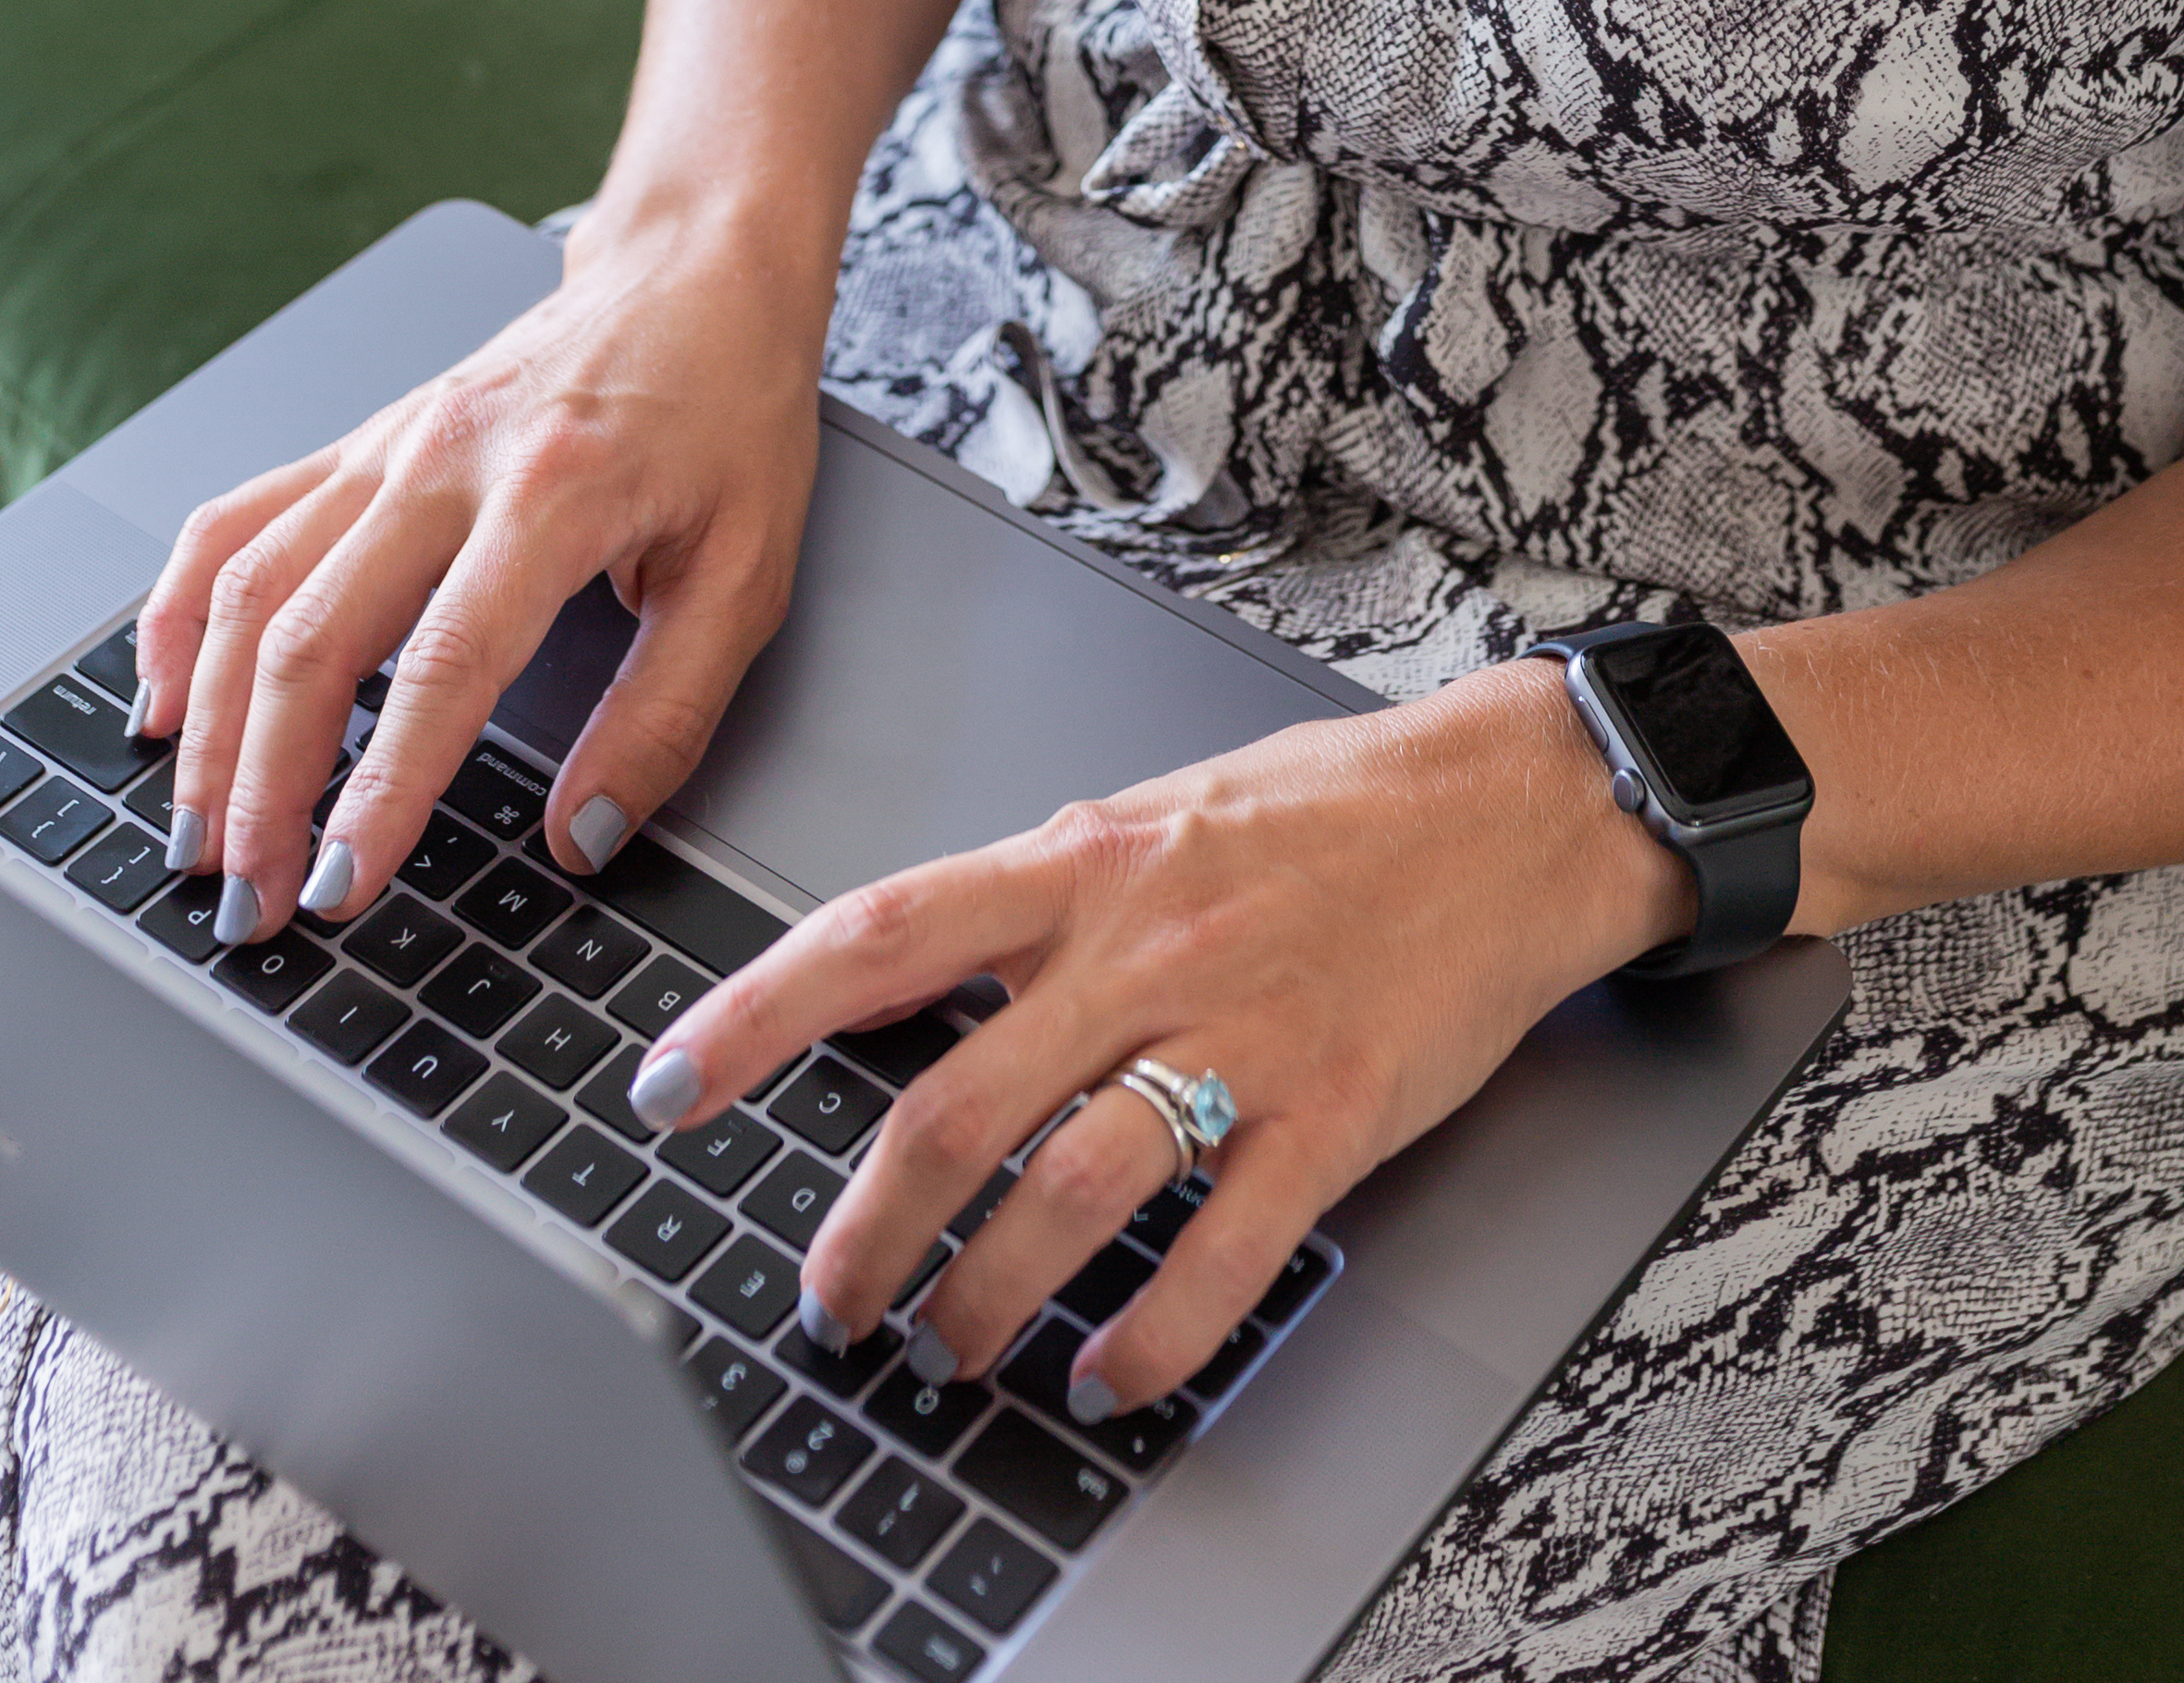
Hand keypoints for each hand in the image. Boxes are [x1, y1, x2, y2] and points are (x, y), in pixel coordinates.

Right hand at [132, 207, 822, 945]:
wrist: (693, 272)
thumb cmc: (725, 411)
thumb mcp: (744, 573)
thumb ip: (666, 716)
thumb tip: (582, 835)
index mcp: (552, 492)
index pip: (441, 667)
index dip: (381, 790)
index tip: (341, 887)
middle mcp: (445, 459)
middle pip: (310, 636)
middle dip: (264, 787)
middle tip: (252, 900)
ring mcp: (386, 443)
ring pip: (251, 589)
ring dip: (210, 726)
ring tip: (201, 836)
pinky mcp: (358, 441)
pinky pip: (235, 523)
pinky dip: (178, 613)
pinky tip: (166, 699)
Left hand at [618, 660, 1691, 1415]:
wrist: (1515, 805)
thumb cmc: (1333, 806)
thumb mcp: (1157, 812)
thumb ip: (1040, 897)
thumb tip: (909, 974)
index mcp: (1088, 859)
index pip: (880, 932)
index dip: (756, 1015)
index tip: (668, 1085)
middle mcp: (1147, 946)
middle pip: (954, 1108)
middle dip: (863, 1231)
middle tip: (824, 1301)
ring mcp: (1240, 1035)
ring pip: (1067, 1194)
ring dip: (981, 1298)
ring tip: (943, 1351)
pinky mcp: (1332, 1116)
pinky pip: (1218, 1254)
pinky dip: (1146, 1339)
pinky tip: (1103, 1378)